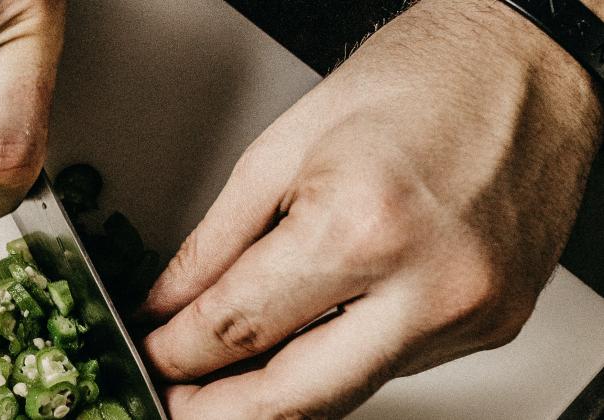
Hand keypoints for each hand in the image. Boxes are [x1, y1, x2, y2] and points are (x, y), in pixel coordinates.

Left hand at [136, 0, 602, 416]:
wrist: (530, 65)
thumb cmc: (419, 79)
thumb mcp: (283, 147)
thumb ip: (214, 242)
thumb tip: (169, 304)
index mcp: (362, 226)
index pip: (240, 328)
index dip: (177, 354)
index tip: (153, 355)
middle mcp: (427, 285)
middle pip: (296, 399)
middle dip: (219, 413)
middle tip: (177, 399)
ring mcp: (469, 314)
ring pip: (345, 394)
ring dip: (278, 393)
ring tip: (227, 373)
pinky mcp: (494, 325)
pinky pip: (392, 367)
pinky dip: (337, 361)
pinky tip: (305, 338)